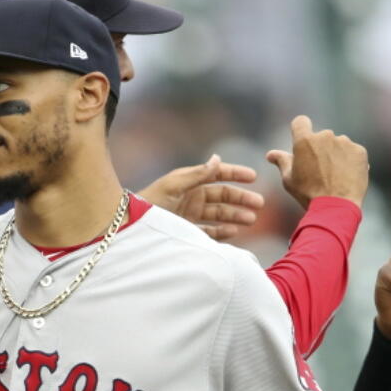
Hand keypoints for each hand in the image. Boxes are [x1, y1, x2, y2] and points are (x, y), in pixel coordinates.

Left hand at [137, 155, 262, 239]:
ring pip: (219, 214)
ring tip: (251, 219)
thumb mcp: (175, 185)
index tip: (253, 176)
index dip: (235, 174)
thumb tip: (218, 158)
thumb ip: (198, 174)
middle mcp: (191, 197)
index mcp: (189, 181)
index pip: (217, 175)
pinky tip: (234, 232)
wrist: (131, 226)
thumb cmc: (151, 202)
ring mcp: (190, 215)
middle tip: (259, 204)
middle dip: (241, 198)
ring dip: (236, 216)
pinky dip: (222, 232)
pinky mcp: (187, 232)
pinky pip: (209, 232)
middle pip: (222, 196)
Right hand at [266, 115, 368, 209]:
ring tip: (335, 177)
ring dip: (336, 155)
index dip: (301, 130)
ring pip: (338, 144)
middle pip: (321, 136)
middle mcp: (325, 136)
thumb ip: (282, 161)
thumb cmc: (308, 194)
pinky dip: (350, 161)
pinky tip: (347, 177)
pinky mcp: (360, 151)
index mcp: (305, 140)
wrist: (336, 207)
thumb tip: (270, 155)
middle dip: (320, 149)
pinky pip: (353, 152)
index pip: (300, 122)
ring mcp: (344, 142)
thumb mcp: (289, 179)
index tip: (304, 142)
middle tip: (320, 171)